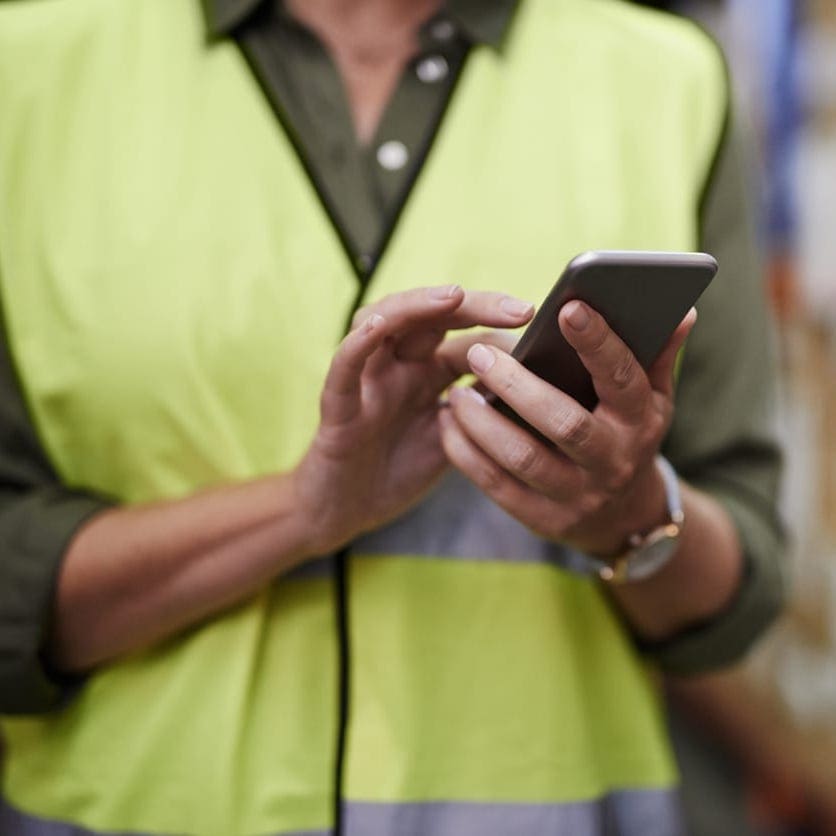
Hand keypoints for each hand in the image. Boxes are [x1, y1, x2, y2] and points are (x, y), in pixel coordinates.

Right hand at [293, 285, 533, 554]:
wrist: (347, 511)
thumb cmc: (398, 470)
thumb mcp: (454, 440)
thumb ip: (483, 412)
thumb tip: (537, 388)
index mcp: (428, 373)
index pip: (466, 336)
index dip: (501, 330)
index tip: (543, 330)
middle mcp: (399, 366)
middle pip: (432, 317)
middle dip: (474, 306)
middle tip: (521, 309)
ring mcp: (368, 381)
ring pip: (384, 324)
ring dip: (417, 306)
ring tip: (452, 297)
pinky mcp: (339, 407)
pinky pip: (344, 370)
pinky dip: (356, 346)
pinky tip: (376, 327)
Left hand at [439, 301, 696, 555]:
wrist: (623, 516)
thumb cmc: (628, 435)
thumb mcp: (651, 400)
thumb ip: (657, 355)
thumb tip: (682, 309)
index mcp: (640, 422)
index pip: (622, 379)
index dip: (598, 343)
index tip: (568, 306)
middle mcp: (612, 462)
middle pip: (564, 423)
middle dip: (518, 386)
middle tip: (477, 352)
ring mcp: (577, 496)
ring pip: (523, 458)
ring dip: (482, 423)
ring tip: (457, 389)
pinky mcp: (544, 519)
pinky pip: (497, 486)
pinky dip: (467, 453)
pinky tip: (448, 421)